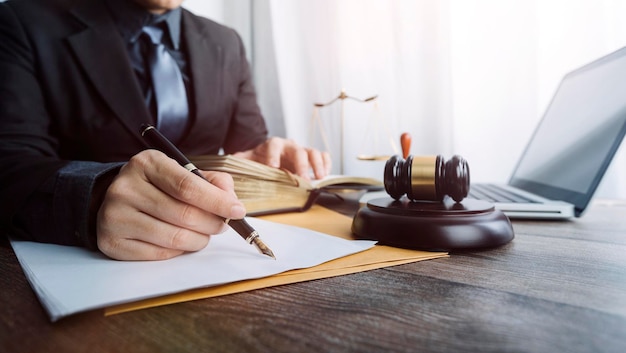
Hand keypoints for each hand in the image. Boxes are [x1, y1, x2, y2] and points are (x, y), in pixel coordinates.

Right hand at [96, 150, 245, 260]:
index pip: (188, 186)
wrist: (117, 199)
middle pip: (184, 214)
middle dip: (212, 223)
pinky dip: (179, 251)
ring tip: (203, 234)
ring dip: (199, 240)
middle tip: (222, 225)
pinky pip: (159, 254)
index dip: (217, 201)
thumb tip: (232, 202)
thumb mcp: (183, 172)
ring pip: (174, 238)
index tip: (237, 210)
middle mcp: (126, 187)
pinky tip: (182, 241)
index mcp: (147, 163)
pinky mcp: (112, 242)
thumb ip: (213, 182)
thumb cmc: (159, 186)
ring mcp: (115, 215)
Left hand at [234, 137, 331, 179]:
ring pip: (312, 152)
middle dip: (301, 164)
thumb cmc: (259, 161)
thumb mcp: (246, 161)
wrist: (270, 158)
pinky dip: (326, 162)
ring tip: (319, 177)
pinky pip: (323, 156)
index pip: (273, 145)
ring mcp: (301, 152)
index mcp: (272, 145)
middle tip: (302, 178)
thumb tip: (226, 165)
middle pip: (297, 150)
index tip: (273, 167)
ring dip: (317, 164)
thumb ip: (237, 162)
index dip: (273, 155)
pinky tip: (325, 173)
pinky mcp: (311, 158)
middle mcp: (289, 146)